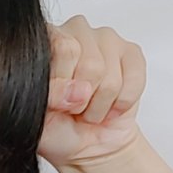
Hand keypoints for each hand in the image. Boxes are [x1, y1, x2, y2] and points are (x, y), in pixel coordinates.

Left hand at [38, 15, 146, 169]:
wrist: (85, 142)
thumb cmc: (56, 126)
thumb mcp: (39, 115)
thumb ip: (49, 96)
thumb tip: (77, 90)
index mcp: (45, 41)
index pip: (61, 49)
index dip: (63, 83)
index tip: (57, 101)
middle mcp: (74, 30)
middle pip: (90, 63)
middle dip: (82, 97)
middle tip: (74, 105)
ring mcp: (104, 37)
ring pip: (110, 76)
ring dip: (99, 105)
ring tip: (89, 107)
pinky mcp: (131, 52)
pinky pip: (133, 80)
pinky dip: (121, 103)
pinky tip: (109, 105)